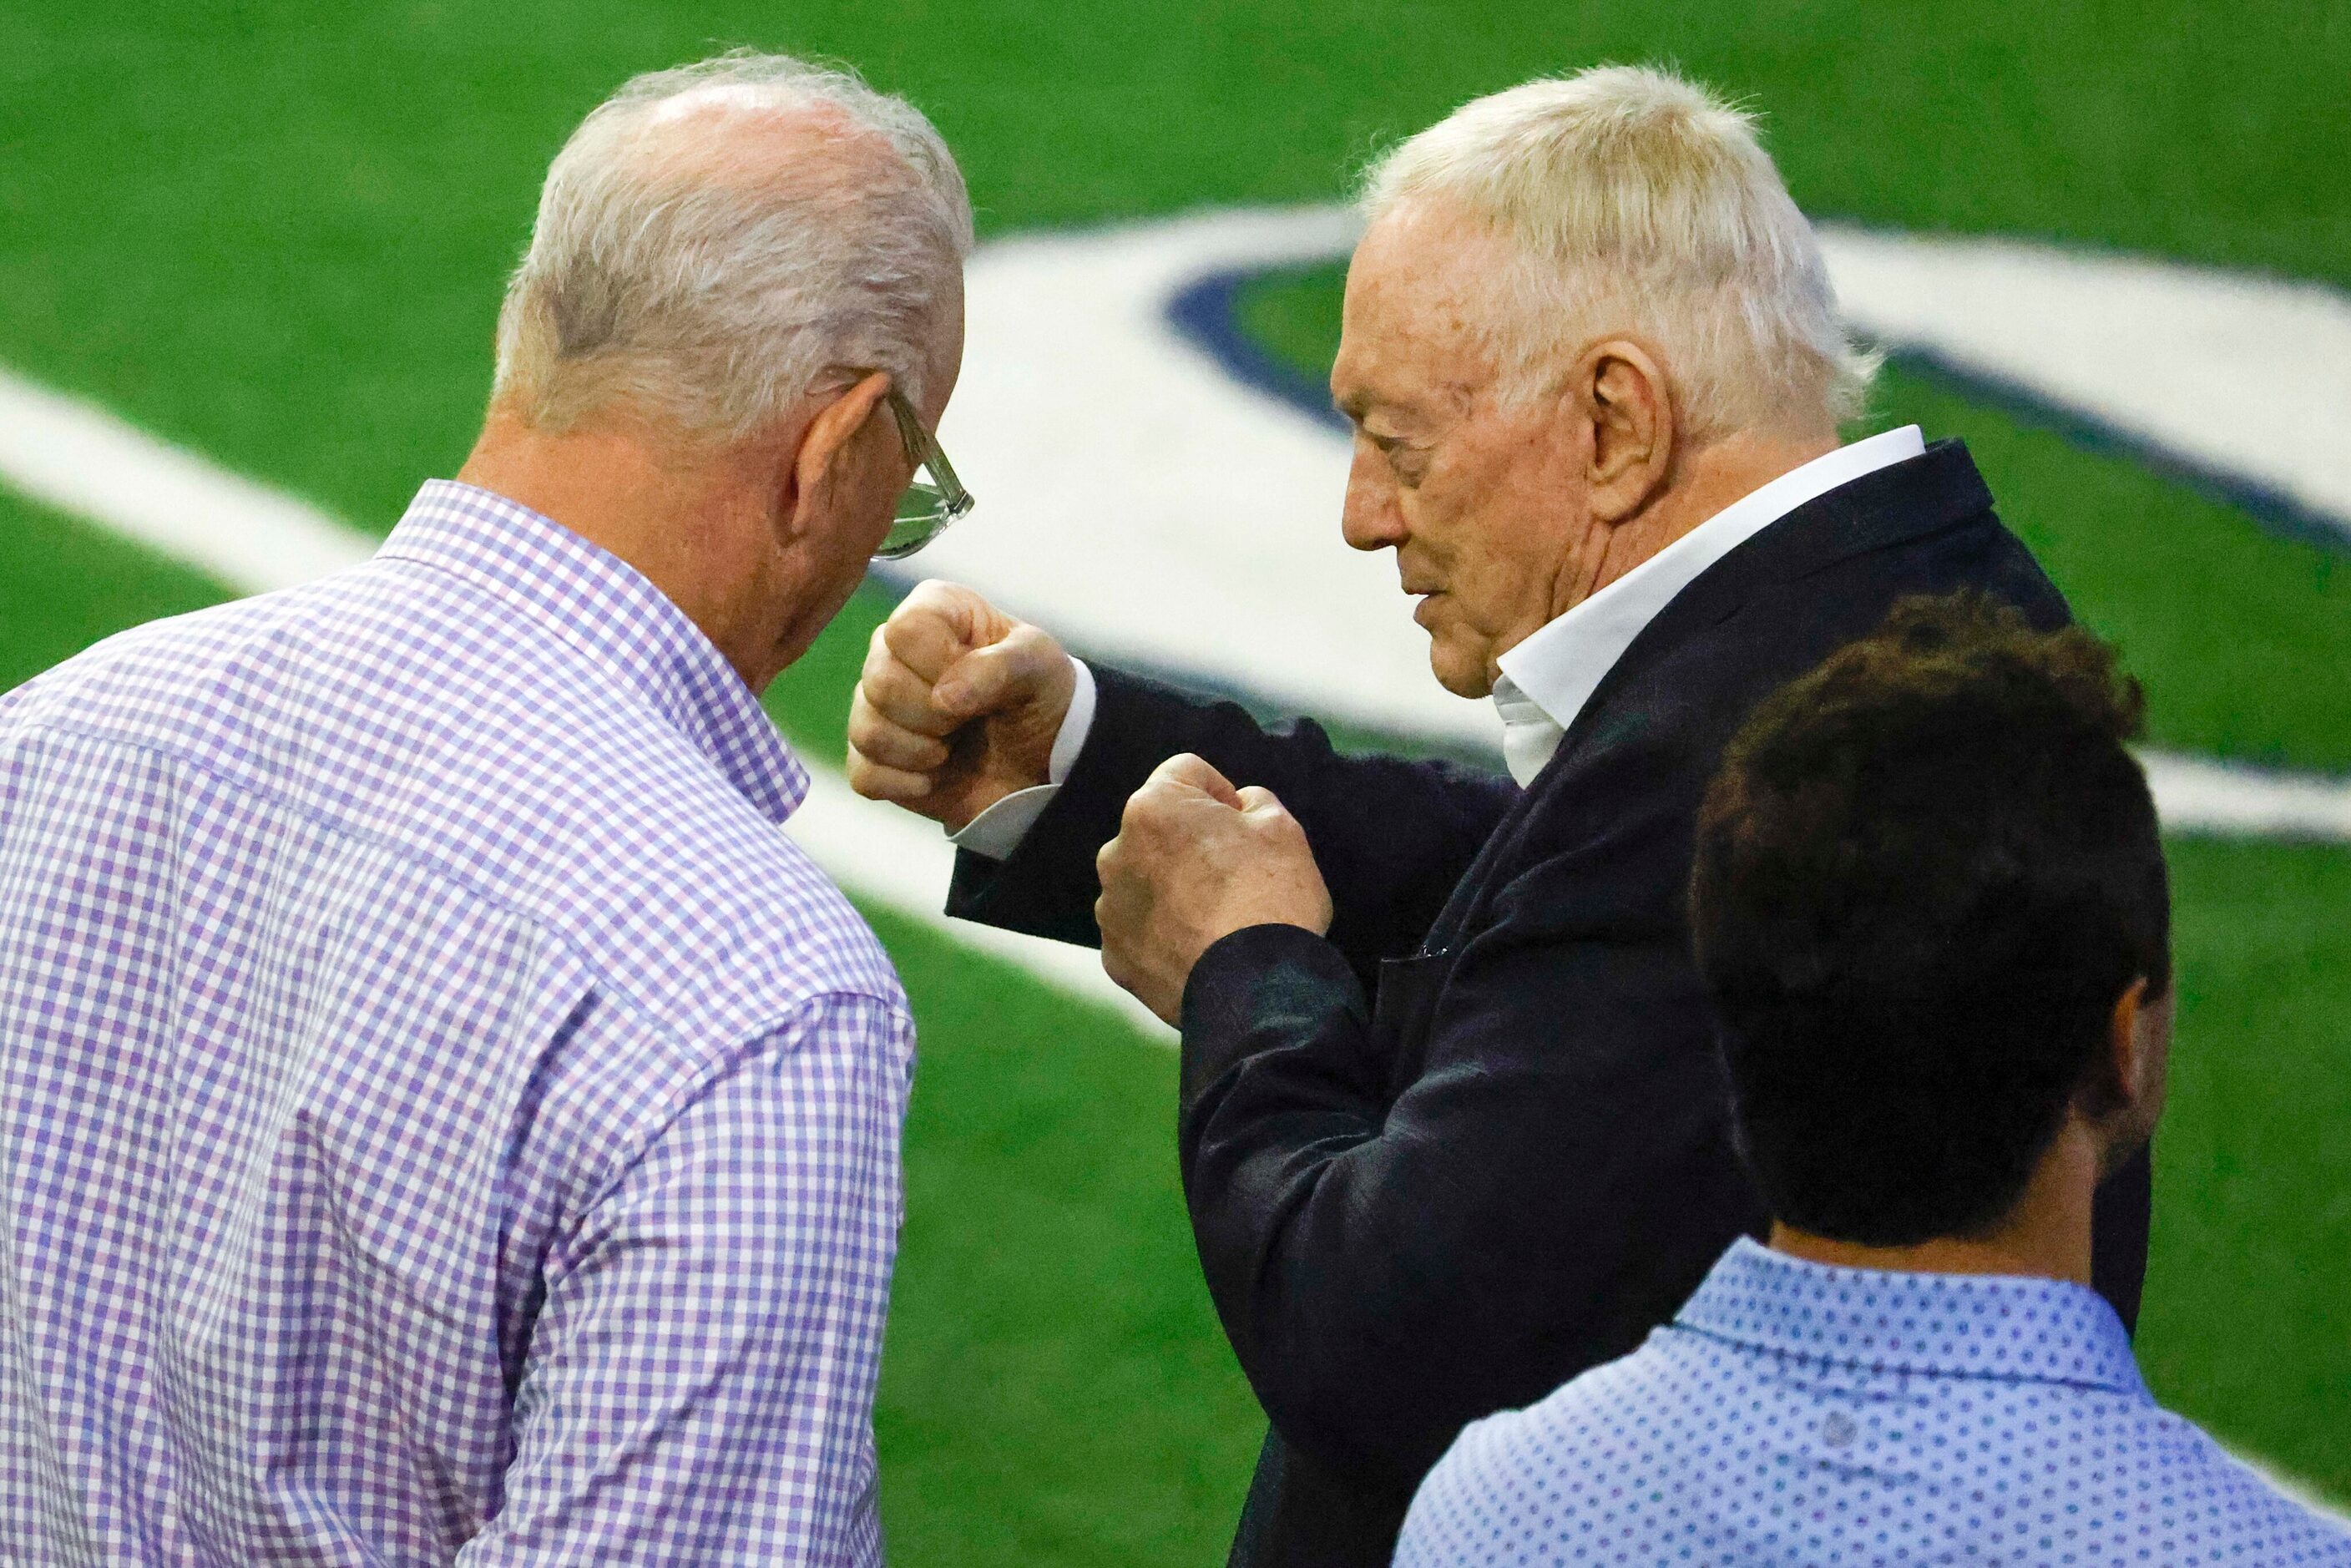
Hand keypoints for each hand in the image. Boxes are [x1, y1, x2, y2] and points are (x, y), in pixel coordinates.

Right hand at [847, 581, 1076, 830]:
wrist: (1042, 760)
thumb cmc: (1039, 695)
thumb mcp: (1039, 666)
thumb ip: (998, 668)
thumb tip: (943, 698)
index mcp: (933, 611)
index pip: (905, 631)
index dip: (942, 664)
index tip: (980, 681)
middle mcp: (894, 651)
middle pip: (881, 682)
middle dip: (936, 715)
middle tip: (970, 719)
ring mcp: (877, 704)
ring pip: (867, 730)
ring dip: (922, 751)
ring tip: (954, 746)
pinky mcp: (873, 755)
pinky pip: (864, 774)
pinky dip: (905, 783)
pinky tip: (936, 777)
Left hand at [1095, 754, 1333, 1024]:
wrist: (1255, 990)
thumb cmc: (1270, 897)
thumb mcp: (1282, 828)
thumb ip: (1254, 802)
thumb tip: (1238, 806)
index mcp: (1152, 808)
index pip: (1186, 773)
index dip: (1222, 794)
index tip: (1244, 825)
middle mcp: (1116, 853)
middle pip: (1158, 831)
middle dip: (1189, 843)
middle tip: (1233, 874)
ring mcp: (1110, 910)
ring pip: (1145, 883)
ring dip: (1173, 889)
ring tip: (1215, 919)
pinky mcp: (1115, 958)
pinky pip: (1140, 932)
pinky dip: (1163, 936)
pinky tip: (1198, 950)